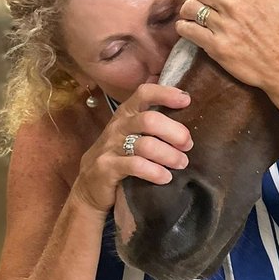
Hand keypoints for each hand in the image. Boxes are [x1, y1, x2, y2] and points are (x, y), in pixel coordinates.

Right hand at [72, 84, 193, 213]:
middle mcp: (118, 127)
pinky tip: (165, 177)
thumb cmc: (119, 156)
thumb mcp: (131, 134)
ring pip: (146, 145)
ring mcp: (110, 147)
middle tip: (188, 145)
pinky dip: (155, 172)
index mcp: (126, 114)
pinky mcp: (106, 168)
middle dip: (175, 132)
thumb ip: (152, 125)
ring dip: (169, 155)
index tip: (186, 101)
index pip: (144, 93)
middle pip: (150, 120)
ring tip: (181, 163)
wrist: (90, 186)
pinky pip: (136, 166)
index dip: (165, 94)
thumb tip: (188, 118)